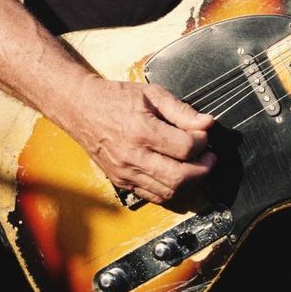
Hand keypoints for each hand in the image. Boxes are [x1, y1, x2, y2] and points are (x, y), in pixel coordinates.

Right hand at [61, 77, 215, 205]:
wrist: (81, 108)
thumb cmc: (114, 98)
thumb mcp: (151, 94)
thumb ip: (182, 110)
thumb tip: (207, 123)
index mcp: (142, 131)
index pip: (186, 147)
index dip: (203, 142)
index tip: (204, 135)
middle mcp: (133, 156)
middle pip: (180, 177)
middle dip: (203, 169)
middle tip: (210, 158)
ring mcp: (126, 173)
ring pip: (168, 192)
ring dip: (190, 183)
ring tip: (197, 168)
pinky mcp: (121, 182)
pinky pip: (153, 196)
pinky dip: (171, 191)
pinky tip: (178, 176)